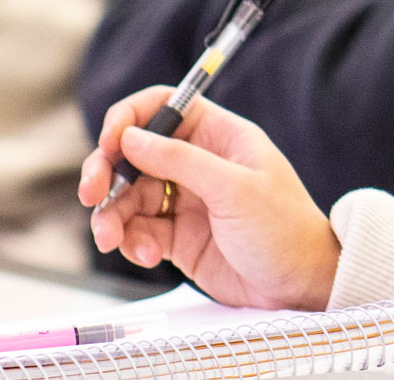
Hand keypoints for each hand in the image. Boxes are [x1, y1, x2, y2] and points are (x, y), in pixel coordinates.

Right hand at [79, 86, 337, 308]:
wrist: (301, 287)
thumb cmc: (285, 230)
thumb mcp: (236, 190)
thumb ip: (180, 161)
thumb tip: (131, 137)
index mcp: (217, 136)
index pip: (161, 107)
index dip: (129, 119)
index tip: (109, 144)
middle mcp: (197, 164)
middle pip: (133, 153)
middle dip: (106, 172)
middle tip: (91, 196)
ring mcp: (184, 200)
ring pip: (128, 196)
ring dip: (112, 215)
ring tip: (112, 238)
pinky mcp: (176, 236)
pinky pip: (137, 230)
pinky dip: (131, 241)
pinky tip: (146, 255)